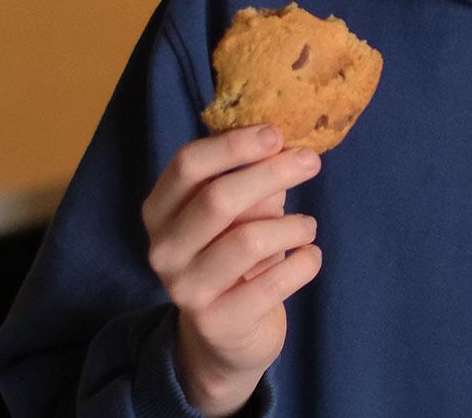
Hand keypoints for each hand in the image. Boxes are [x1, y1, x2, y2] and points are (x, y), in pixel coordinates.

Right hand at [142, 125, 323, 416]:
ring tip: (308, 227)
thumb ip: (251, 179)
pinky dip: (304, 263)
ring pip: (249, 240)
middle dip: (272, 173)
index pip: (187, 164)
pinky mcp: (219, 323)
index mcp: (160, 211)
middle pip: (218, 198)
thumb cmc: (232, 255)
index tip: (276, 134)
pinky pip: (273, 283)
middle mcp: (164, 249)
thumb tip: (286, 145)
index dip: (234, 146)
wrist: (224, 338)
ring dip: (292, 226)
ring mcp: (187, 290)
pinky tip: (311, 256)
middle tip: (311, 162)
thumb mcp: (236, 214)